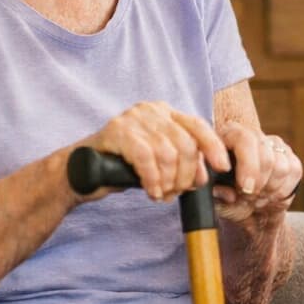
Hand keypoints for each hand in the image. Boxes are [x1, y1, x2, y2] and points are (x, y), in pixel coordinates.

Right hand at [79, 102, 229, 201]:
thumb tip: (204, 177)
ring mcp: (133, 118)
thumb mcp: (159, 161)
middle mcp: (152, 110)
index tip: (222, 168)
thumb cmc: (123, 166)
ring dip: (169, 181)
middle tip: (177, 192)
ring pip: (168, 153)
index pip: (198, 125)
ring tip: (162, 194)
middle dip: (186, 174)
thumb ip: (181, 163)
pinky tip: (152, 191)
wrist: (81, 171)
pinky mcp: (117, 131)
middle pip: (186, 143)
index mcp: (165, 112)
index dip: (213, 147)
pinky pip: (146, 158)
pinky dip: (153, 179)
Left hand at [211, 122, 302, 227]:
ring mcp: (274, 145)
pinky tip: (270, 196)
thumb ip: (220, 199)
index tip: (245, 188)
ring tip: (257, 198)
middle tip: (249, 199)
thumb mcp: (219, 204)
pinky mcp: (291, 157)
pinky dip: (282, 191)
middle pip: (266, 157)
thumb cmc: (230, 203)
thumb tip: (226, 193)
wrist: (251, 212)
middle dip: (259, 184)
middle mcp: (253, 136)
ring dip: (269, 189)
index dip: (248, 165)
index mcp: (227, 137)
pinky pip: (293, 172)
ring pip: (281, 167)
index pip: (244, 139)